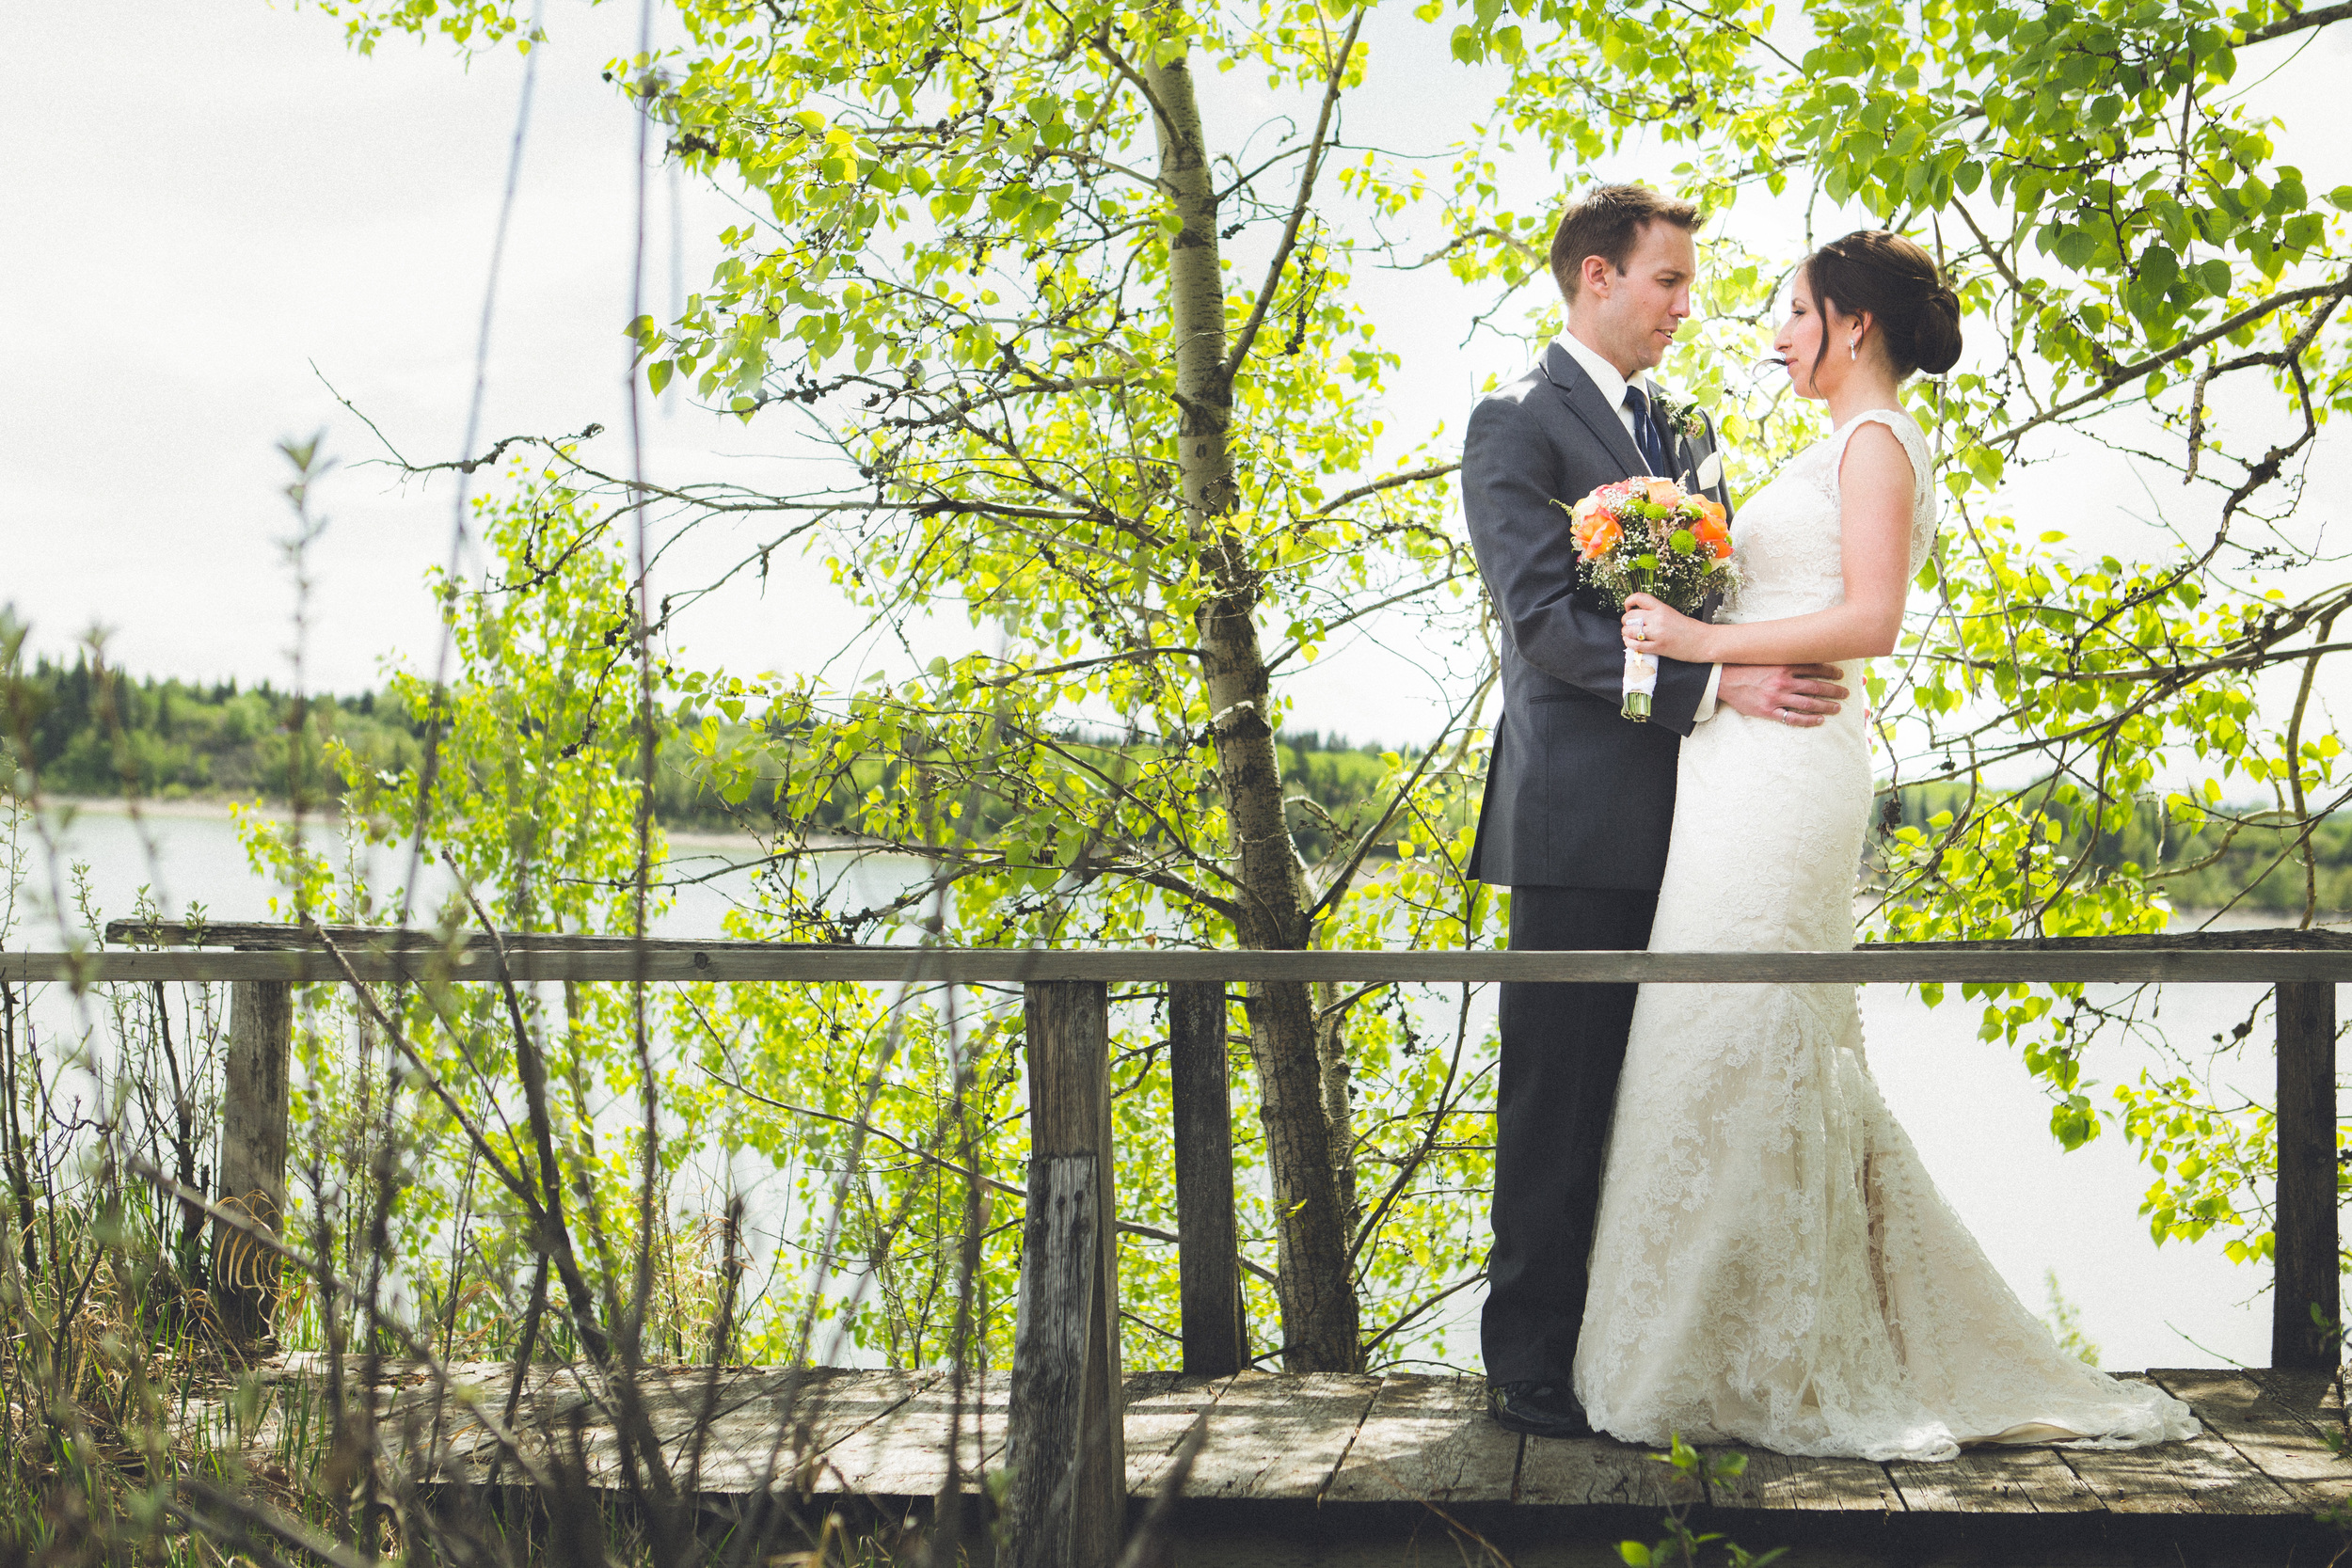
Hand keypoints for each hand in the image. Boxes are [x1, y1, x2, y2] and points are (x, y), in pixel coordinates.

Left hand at [1621, 593, 1709, 662]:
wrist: (1704, 641)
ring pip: (1629, 631)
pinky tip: (1632, 643)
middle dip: (1626, 621)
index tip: (1628, 607)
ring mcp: (1657, 633)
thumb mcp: (1671, 614)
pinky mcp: (1658, 647)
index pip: (1639, 597)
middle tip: (1629, 625)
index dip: (1628, 601)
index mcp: (1662, 608)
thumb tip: (1636, 616)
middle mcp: (1658, 619)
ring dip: (1626, 633)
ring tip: (1630, 635)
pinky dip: (1630, 644)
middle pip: (1630, 616)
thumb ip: (1655, 613)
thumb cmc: (1689, 629)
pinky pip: (1636, 645)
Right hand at [1716, 663, 1849, 727]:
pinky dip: (1809, 720)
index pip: (1814, 668)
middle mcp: (1783, 681)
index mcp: (1784, 666)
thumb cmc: (1745, 667)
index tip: (1840, 674)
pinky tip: (1820, 720)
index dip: (1830, 671)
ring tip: (1837, 707)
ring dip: (1826, 706)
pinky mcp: (1769, 711)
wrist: (1723, 679)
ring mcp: (1777, 697)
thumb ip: (1784, 658)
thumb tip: (1803, 656)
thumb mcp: (1766, 657)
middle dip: (1834, 690)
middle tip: (1846, 693)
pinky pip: (1793, 718)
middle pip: (1816, 687)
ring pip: (1809, 703)